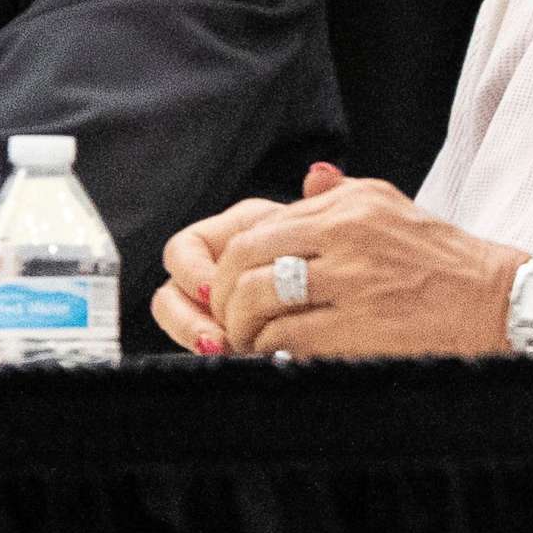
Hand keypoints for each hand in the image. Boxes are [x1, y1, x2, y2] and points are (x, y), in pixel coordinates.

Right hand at [151, 161, 345, 353]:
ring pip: (179, 320)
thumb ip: (325, 201)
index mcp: (237, 232)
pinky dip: (214, 351)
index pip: (184, 249)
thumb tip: (320, 173)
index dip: (191, 272)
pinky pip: (205, 344)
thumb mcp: (333, 226)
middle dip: (185, 317)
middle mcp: (221, 266)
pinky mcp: (228, 333)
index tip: (211, 292)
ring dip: (194, 335)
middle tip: (216, 337)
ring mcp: (220, 304)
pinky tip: (238, 359)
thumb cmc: (343, 252)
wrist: (361, 289)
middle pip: (171, 290)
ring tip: (223, 349)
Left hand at [209, 175, 527, 358]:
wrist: (499, 303)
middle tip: (231, 318)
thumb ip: (346, 194)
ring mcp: (351, 280)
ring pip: (257, 300)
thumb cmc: (447, 263)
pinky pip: (285, 338)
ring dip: (243, 328)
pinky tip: (281, 357)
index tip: (235, 287)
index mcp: (352, 205)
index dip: (233, 262)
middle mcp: (346, 234)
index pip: (262, 226)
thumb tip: (310, 177)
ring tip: (251, 342)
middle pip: (247, 258)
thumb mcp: (398, 209)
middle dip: (226, 294)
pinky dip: (271, 351)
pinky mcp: (356, 326)